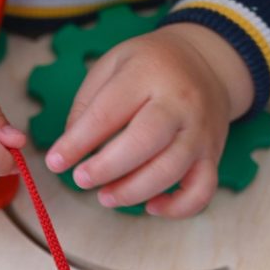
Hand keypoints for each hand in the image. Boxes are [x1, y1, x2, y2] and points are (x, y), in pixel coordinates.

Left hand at [45, 22, 252, 217]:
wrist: (207, 62)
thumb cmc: (149, 67)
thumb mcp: (112, 65)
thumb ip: (88, 104)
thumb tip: (71, 149)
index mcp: (147, 74)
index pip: (107, 113)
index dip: (77, 143)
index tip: (55, 162)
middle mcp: (180, 102)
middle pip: (144, 141)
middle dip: (107, 168)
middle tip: (81, 180)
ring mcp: (200, 130)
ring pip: (170, 170)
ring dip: (133, 191)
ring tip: (105, 197)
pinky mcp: (213, 154)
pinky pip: (202, 190)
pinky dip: (177, 208)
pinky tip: (151, 206)